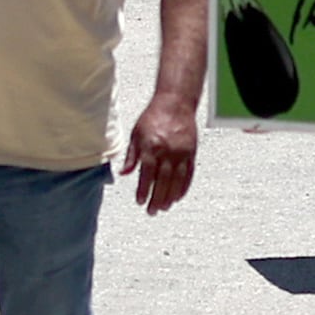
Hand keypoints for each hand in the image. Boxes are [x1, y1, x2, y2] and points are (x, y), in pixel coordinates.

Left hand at [124, 90, 199, 212]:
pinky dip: (184, 187)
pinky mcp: (191, 152)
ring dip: (170, 196)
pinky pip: (188, 174)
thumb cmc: (153, 117)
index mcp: (151, 147)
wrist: (175, 103)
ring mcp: (181, 153)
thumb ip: (132, 156)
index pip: (147, 174)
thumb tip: (124, 173)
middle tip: (152, 211)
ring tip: (165, 207)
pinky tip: (178, 196)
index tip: (140, 201)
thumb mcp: (136, 134)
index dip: (143, 190)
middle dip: (157, 198)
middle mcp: (167, 152)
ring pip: (177, 180)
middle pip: (162, 181)